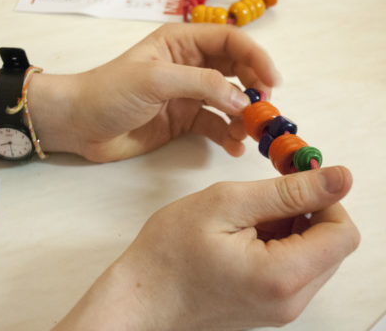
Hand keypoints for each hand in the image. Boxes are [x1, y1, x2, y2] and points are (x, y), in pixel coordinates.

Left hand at [28, 24, 279, 161]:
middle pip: (235, 71)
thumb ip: (202, 85)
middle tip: (265, 110)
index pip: (230, 42)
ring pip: (228, 100)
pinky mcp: (184, 120)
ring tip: (248, 133)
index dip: (256, 57)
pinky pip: (215, 125)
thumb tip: (244, 102)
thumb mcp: (157, 80)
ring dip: (242, 116)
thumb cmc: (111, 92)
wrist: (81, 126)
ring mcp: (188, 95)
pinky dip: (227, 135)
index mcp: (183, 43)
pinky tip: (234, 147)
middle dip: (254, 88)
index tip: (273, 82)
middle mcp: (190, 66)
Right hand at [52, 166, 359, 330]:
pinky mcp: (270, 304)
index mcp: (283, 276)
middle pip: (331, 244)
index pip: (343, 233)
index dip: (325, 199)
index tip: (293, 182)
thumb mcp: (227, 204)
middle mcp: (290, 300)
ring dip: (290, 225)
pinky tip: (244, 234)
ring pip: (313, 253)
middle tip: (262, 198)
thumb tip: (340, 178)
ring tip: (246, 219)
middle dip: (305, 211)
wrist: (141, 296)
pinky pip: (294, 266)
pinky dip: (279, 241)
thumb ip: (288, 191)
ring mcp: (281, 307)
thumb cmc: (170, 251)